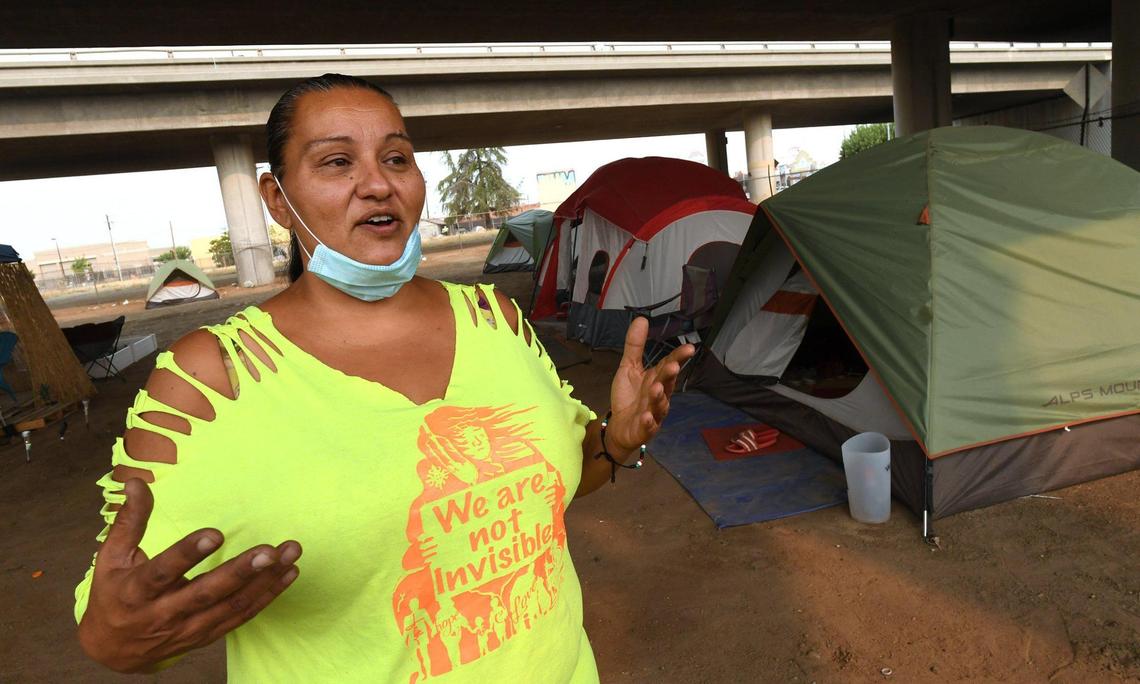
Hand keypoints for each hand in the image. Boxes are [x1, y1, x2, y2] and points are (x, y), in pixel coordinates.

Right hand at [78, 479, 301, 672]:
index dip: (188, 554)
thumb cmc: (113, 595)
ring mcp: (187, 629)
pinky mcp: (206, 636)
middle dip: (240, 572)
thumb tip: (136, 483)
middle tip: (269, 550)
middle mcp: (163, 614)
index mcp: (135, 592)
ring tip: (290, 554)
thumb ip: (129, 521)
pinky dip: (267, 596)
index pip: (163, 572)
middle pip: (206, 594)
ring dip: (265, 581)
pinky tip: (289, 574)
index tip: (215, 534)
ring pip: (231, 606)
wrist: (112, 651)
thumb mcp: (111, 558)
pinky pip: (241, 616)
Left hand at [606, 317, 695, 453]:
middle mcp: (660, 395)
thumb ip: (635, 346)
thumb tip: (641, 319)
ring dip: (659, 397)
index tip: (689, 348)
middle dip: (670, 375)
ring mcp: (654, 413)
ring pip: (660, 405)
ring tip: (656, 388)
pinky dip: (648, 422)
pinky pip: (649, 426)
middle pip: (667, 384)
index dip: (679, 357)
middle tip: (673, 366)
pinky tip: (646, 417)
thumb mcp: (629, 367)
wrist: (620, 426)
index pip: (669, 366)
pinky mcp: (645, 429)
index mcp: (657, 379)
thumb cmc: (629, 396)